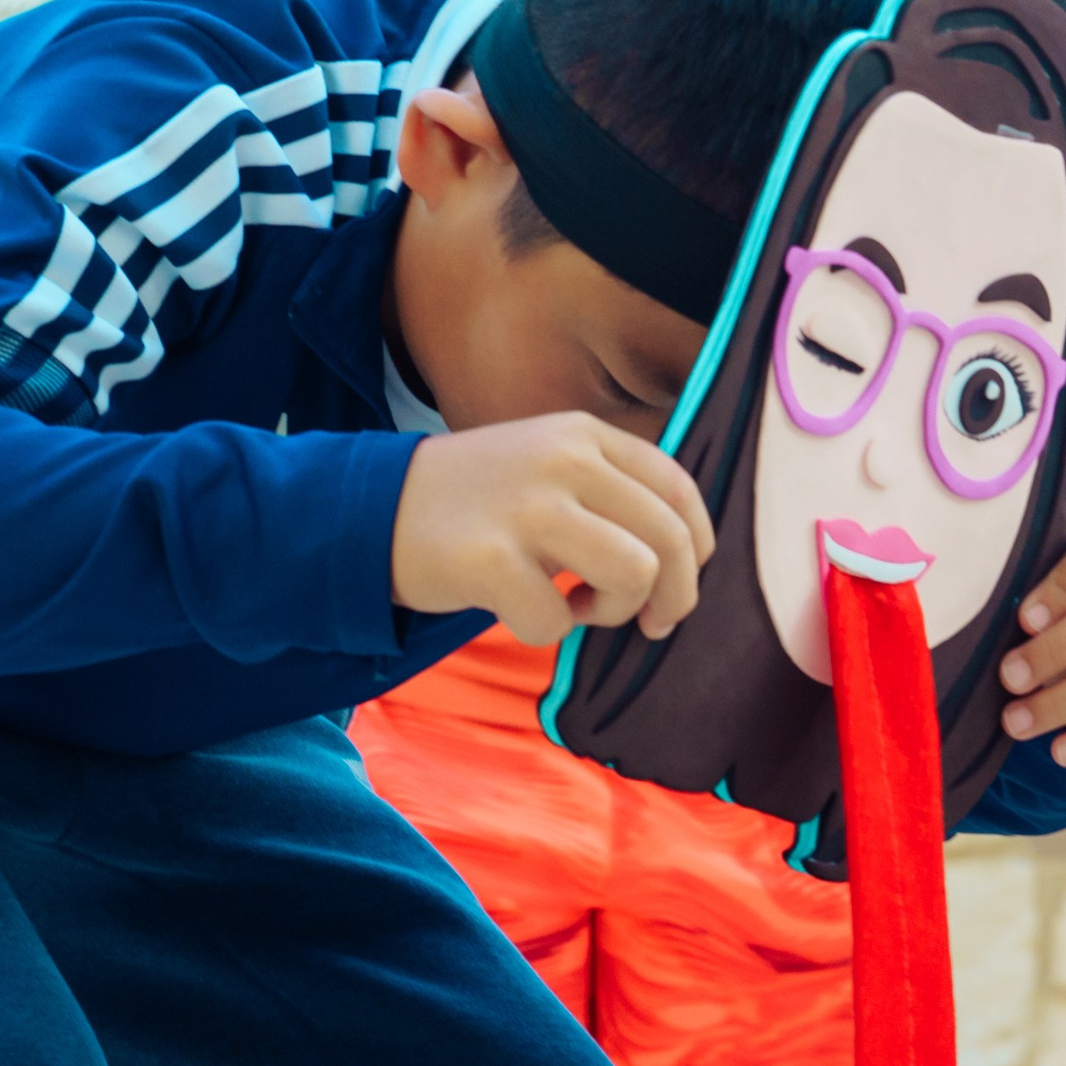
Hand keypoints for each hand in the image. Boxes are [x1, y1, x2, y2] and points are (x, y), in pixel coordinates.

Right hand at [391, 413, 713, 646]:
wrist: (371, 509)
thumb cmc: (473, 503)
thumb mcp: (546, 464)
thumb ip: (610, 489)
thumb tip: (685, 553)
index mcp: (584, 435)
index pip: (678, 489)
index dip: (695, 550)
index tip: (675, 584)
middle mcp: (564, 460)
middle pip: (669, 540)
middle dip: (671, 596)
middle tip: (647, 622)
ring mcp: (527, 506)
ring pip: (632, 574)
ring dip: (614, 611)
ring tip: (578, 609)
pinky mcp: (490, 558)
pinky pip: (556, 622)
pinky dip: (545, 631)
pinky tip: (520, 609)